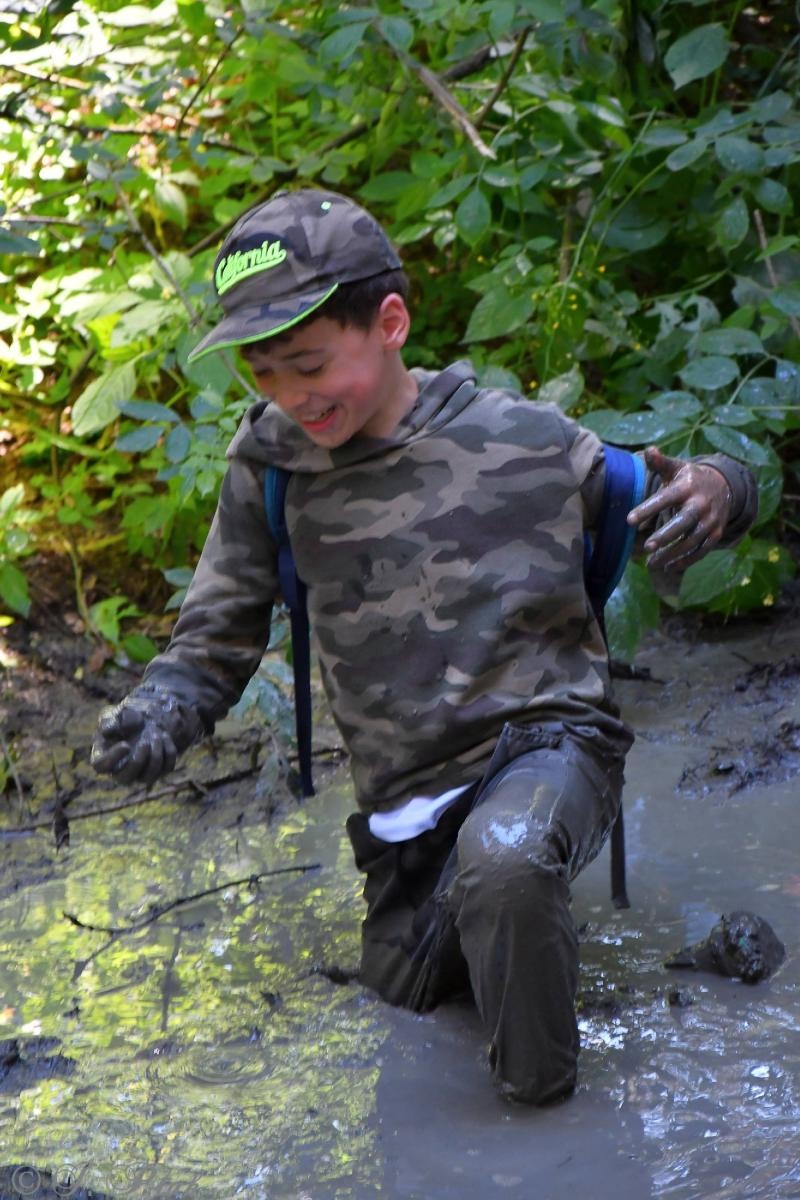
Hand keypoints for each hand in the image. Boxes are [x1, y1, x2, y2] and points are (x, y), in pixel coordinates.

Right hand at [91, 687, 203, 785]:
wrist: (147, 719)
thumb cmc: (125, 718)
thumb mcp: (115, 715)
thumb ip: (109, 721)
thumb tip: (106, 731)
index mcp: (103, 756)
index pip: (100, 766)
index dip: (112, 758)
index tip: (125, 744)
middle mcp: (120, 771)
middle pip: (125, 778)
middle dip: (137, 761)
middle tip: (145, 742)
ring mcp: (141, 774)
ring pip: (148, 777)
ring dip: (155, 755)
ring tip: (157, 734)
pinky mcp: (159, 770)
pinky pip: (166, 768)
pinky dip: (168, 751)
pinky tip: (164, 736)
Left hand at [626, 445, 732, 570]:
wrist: (725, 486)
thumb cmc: (690, 478)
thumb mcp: (676, 467)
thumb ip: (660, 462)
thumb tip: (649, 450)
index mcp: (686, 487)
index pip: (665, 498)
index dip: (648, 509)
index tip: (629, 520)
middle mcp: (700, 504)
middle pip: (683, 522)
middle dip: (665, 535)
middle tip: (646, 547)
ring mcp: (710, 521)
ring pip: (691, 541)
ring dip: (672, 554)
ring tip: (651, 564)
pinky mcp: (716, 533)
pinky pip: (701, 550)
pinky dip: (686, 561)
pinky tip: (668, 568)